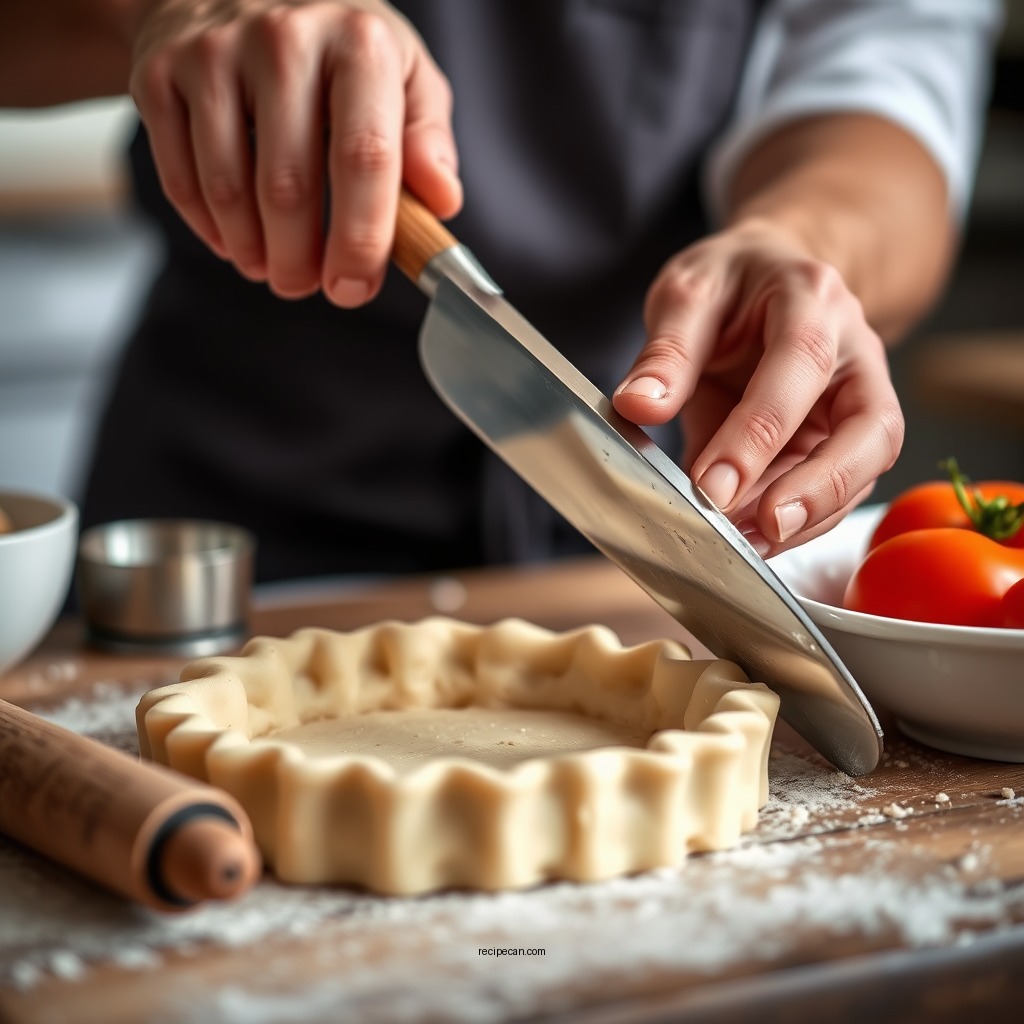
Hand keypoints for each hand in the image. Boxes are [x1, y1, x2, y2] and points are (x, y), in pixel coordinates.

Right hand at [129, 0, 460, 301]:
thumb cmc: (334, 52)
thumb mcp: (401, 77)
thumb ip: (427, 141)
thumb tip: (442, 201)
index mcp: (358, 44)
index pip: (364, 159)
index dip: (360, 239)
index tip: (354, 287)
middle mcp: (283, 38)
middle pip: (289, 187)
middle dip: (299, 261)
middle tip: (307, 287)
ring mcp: (213, 52)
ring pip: (228, 190)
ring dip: (253, 252)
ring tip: (273, 267)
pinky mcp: (159, 73)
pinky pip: (181, 179)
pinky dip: (211, 229)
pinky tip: (236, 239)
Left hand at [611, 220, 904, 555]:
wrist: (766, 279)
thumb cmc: (730, 285)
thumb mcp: (688, 293)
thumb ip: (666, 350)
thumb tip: (638, 404)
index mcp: (812, 300)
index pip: (800, 367)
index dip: (758, 434)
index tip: (711, 486)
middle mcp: (853, 354)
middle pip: (870, 430)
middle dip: (819, 488)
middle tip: (763, 529)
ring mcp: (856, 401)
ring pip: (860, 470)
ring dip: (805, 517)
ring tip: (745, 548)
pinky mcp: (840, 440)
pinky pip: (831, 489)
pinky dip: (793, 521)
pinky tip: (750, 540)